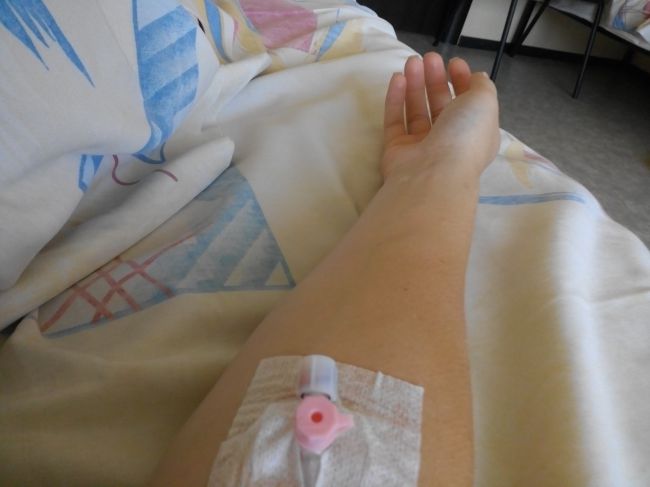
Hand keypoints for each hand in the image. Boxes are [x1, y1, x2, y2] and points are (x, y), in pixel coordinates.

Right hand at [381, 53, 499, 181]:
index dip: (463, 81)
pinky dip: (396, 99)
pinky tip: (397, 78)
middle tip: (428, 58)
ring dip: (415, 84)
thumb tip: (476, 78)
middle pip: (441, 105)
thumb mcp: (485, 102)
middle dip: (436, 79)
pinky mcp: (397, 150)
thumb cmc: (464, 136)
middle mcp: (450, 142)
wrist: (433, 173)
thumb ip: (482, 86)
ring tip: (411, 62)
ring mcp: (422, 147)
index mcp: (475, 134)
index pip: (469, 104)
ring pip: (417, 111)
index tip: (454, 62)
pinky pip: (396, 121)